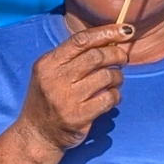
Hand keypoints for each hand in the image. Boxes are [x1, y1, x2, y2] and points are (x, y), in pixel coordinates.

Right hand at [16, 25, 132, 154]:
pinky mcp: (79, 116)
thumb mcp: (50, 73)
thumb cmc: (48, 99)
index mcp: (48, 63)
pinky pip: (109, 98)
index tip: (126, 30)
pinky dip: (116, 96)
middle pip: (96, 56)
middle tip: (122, 59)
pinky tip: (112, 97)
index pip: (80, 40)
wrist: (37, 133)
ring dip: (118, 77)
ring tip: (115, 81)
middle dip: (116, 55)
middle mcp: (55, 78)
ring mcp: (66, 98)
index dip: (106, 32)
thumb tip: (109, 41)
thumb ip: (73, 58)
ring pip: (106, 77)